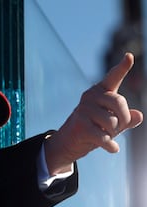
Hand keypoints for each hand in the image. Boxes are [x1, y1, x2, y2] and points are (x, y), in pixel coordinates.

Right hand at [45, 52, 142, 174]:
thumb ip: (126, 118)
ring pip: (112, 122)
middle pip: (119, 103)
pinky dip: (110, 145)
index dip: (122, 68)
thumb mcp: (111, 123)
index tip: (129, 57)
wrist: (68, 142)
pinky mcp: (80, 125)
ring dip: (113, 134)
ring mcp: (83, 109)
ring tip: (106, 136)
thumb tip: (139, 116)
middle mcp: (90, 96)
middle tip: (118, 128)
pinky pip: (103, 136)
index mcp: (99, 92)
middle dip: (123, 119)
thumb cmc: (92, 129)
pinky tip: (112, 149)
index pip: (112, 78)